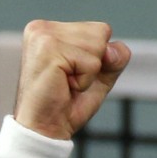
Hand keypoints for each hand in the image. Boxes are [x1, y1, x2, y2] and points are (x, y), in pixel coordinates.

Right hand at [13, 20, 131, 139]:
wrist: (45, 130)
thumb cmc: (66, 105)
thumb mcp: (99, 77)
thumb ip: (114, 58)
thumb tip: (112, 50)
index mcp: (49, 28)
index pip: (100, 30)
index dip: (98, 58)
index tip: (72, 75)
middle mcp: (42, 27)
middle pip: (101, 33)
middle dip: (93, 64)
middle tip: (68, 81)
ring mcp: (44, 36)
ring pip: (98, 46)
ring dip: (88, 74)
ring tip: (65, 83)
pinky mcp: (50, 50)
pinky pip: (92, 63)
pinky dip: (84, 81)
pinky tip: (64, 86)